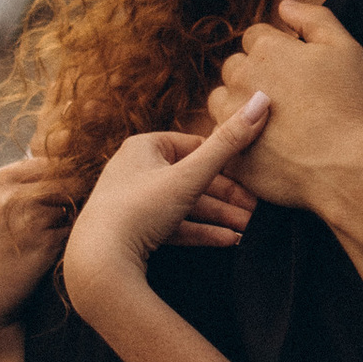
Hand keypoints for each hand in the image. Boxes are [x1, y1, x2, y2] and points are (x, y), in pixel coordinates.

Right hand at [0, 149, 78, 356]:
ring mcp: (29, 220)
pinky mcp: (44, 247)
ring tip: (81, 231)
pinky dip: (81, 238)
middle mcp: (14, 195)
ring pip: (80, 203)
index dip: (78, 170)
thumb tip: (81, 160)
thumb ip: (31, 181)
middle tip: (97, 207)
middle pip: (73, 177)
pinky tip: (72, 250)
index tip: (88, 185)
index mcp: (3, 178)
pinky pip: (79, 231)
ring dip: (87, 215)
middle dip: (88, 190)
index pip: (57, 157)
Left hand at [63, 103, 272, 324]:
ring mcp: (135, 202)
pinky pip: (175, 226)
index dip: (226, 161)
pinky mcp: (136, 230)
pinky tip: (229, 240)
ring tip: (249, 229)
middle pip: (193, 178)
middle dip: (228, 197)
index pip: (195, 145)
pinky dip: (201, 231)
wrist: (99, 262)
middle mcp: (137, 170)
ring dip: (220, 216)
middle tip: (257, 210)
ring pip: (186, 205)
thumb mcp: (189, 175)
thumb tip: (262, 99)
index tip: (253, 177)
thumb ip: (228, 144)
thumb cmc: (139, 209)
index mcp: (144, 147)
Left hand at [207, 2, 362, 209]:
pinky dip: (239, 141)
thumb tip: (284, 6)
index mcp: (267, 49)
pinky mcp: (231, 155)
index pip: (256, 37)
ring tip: (274, 125)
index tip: (298, 73)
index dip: (278, 52)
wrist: (350, 168)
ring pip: (221, 102)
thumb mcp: (346, 48)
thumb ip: (314, 18)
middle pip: (236, 67)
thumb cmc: (353, 106)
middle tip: (289, 100)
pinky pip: (224, 140)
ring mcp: (231, 118)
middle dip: (254, 77)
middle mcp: (241, 78)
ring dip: (238, 107)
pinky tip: (268, 149)